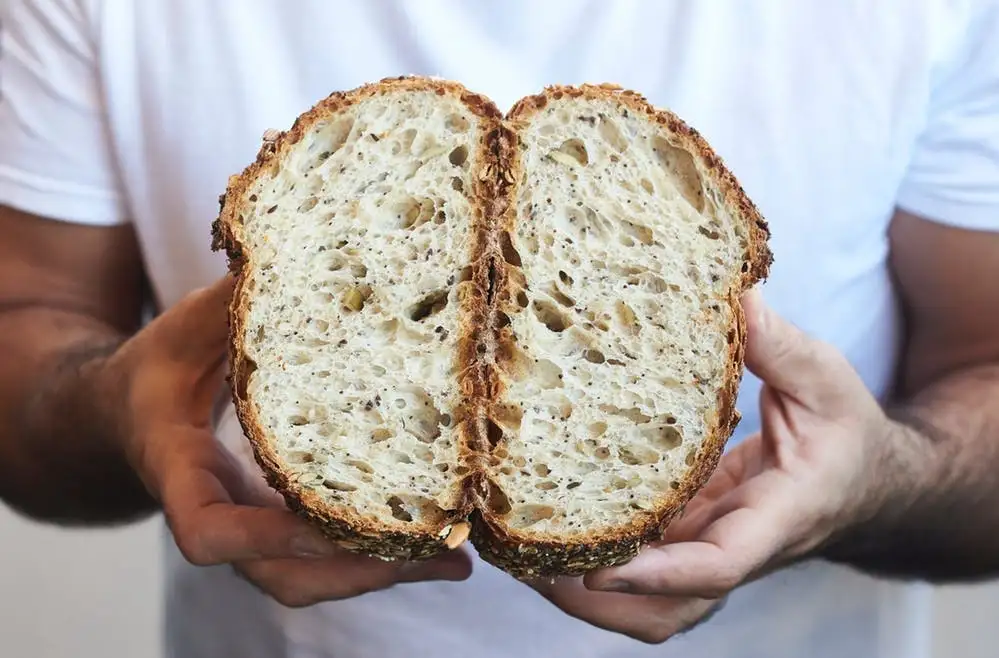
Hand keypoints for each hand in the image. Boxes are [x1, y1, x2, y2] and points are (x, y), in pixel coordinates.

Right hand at [102, 275, 470, 606]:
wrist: (127, 413)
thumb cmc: (158, 366)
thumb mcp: (186, 326)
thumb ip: (236, 301)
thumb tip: (302, 253)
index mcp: (178, 470)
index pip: (208, 532)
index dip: (266, 537)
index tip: (329, 525)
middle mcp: (214, 512)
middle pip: (279, 576)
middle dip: (356, 570)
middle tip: (436, 554)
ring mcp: (246, 528)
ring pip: (306, 579)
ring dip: (380, 574)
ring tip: (456, 563)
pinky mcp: (273, 525)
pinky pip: (321, 561)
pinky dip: (375, 557)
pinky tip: (434, 548)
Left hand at [531, 289, 897, 642]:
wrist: (865, 482)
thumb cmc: (847, 434)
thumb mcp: (827, 381)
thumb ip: (780, 346)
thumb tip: (733, 295)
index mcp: (778, 518)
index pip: (719, 566)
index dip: (657, 573)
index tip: (596, 569)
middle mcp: (738, 547)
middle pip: (667, 608)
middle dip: (598, 602)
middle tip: (529, 567)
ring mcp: (710, 547)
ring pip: (649, 603)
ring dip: (587, 596)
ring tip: (523, 557)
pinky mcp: (691, 536)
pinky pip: (643, 566)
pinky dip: (598, 558)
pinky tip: (552, 527)